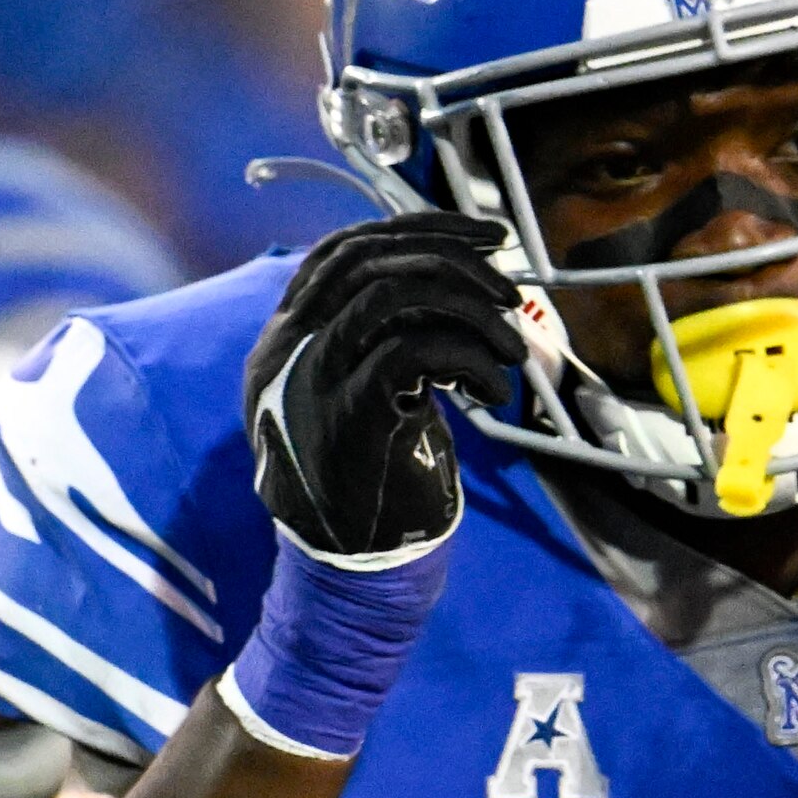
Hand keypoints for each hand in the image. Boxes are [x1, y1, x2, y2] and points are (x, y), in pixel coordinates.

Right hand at [243, 212, 527, 562]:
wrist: (348, 567)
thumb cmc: (373, 476)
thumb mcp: (368, 389)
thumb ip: (387, 335)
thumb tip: (462, 278)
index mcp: (287, 334)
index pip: (346, 248)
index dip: (421, 229)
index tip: (487, 239)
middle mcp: (287, 347)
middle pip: (370, 258)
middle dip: (454, 260)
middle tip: (510, 293)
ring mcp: (312, 378)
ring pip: (392, 292)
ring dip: (469, 308)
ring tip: (509, 351)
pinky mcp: (350, 415)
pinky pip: (415, 350)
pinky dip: (470, 358)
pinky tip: (491, 391)